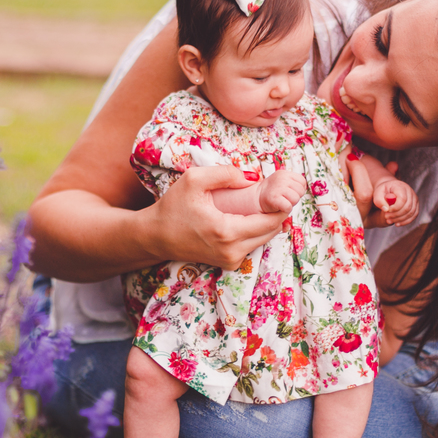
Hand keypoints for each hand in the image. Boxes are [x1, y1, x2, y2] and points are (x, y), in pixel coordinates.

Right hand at [151, 165, 286, 269]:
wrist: (155, 237)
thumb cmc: (172, 208)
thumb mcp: (193, 180)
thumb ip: (225, 173)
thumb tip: (252, 178)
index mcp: (226, 232)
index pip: (271, 220)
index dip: (282, 204)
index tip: (283, 189)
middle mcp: (232, 251)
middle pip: (272, 230)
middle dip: (276, 211)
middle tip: (274, 193)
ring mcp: (231, 261)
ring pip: (265, 238)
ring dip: (267, 221)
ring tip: (261, 202)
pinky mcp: (229, 263)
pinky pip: (253, 244)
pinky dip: (256, 230)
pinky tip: (248, 215)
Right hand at [257, 170, 306, 213]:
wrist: (257, 199)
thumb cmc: (273, 193)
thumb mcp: (284, 183)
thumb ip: (295, 184)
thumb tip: (304, 189)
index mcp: (285, 173)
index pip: (302, 182)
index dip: (298, 190)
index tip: (289, 192)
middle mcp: (282, 178)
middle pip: (300, 191)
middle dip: (295, 197)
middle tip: (284, 198)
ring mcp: (278, 187)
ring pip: (296, 199)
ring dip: (290, 203)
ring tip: (282, 201)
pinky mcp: (274, 198)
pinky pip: (289, 207)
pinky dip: (285, 210)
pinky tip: (279, 206)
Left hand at [373, 177, 418, 225]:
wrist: (389, 189)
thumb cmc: (383, 192)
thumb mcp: (377, 194)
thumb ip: (379, 201)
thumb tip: (386, 209)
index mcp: (401, 187)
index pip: (402, 199)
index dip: (395, 208)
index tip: (386, 211)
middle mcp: (410, 192)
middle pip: (408, 207)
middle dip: (396, 215)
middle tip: (386, 217)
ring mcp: (414, 198)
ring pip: (411, 212)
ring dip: (400, 219)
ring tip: (389, 221)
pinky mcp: (415, 205)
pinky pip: (414, 215)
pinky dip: (406, 221)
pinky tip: (397, 224)